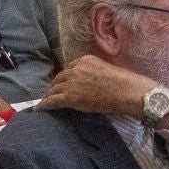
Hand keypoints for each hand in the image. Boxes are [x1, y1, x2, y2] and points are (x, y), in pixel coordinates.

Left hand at [41, 56, 157, 119]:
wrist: (127, 92)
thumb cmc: (125, 83)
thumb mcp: (108, 70)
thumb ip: (96, 73)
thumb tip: (93, 83)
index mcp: (85, 60)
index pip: (70, 68)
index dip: (66, 78)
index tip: (65, 83)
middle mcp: (76, 69)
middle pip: (60, 77)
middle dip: (56, 86)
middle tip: (54, 93)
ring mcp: (71, 82)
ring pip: (54, 89)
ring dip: (50, 95)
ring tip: (46, 101)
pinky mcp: (69, 96)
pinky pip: (52, 100)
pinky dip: (45, 104)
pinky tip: (40, 108)